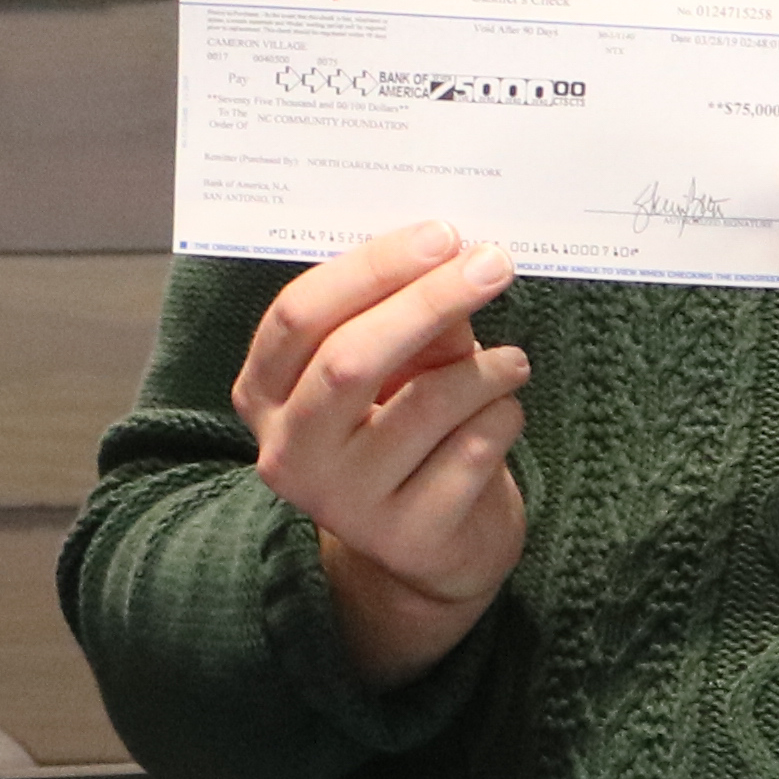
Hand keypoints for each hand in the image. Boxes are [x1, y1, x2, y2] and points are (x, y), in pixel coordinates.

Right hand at [228, 221, 530, 687]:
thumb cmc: (406, 425)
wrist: (431, 544)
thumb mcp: (396, 364)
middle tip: (493, 264)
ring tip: (514, 363)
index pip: (300, 315)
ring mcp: (343, 504)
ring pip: (424, 405)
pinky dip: (504, 417)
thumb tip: (454, 257)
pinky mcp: (407, 539)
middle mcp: (287, 453)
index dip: (372, 268)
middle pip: (350, 359)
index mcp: (264, 393)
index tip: (442, 235)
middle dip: (430, 301)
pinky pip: (472, 451)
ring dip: (487, 368)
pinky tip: (505, 414)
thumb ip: (410, 315)